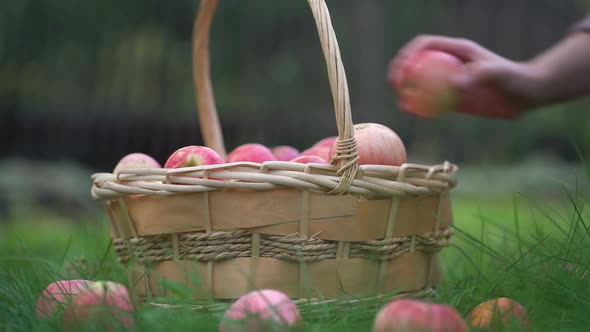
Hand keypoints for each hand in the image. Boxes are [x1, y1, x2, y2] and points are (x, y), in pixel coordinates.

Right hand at [389, 35, 544, 118]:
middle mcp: (449, 63)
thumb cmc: (515, 79)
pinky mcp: (453, 98)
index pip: (425, 45)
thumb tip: (454, 83)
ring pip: (420, 83)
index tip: (403, 68)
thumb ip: (478, 75)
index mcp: (457, 50)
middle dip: (401, 69)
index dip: (409, 53)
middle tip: (395, 84)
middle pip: (417, 62)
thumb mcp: (499, 74)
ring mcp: (449, 81)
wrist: (525, 95)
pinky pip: (430, 101)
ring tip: (400, 101)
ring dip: (407, 90)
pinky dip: (419, 106)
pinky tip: (411, 112)